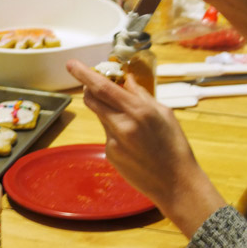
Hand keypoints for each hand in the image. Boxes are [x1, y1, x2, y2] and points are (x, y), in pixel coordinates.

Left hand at [66, 59, 224, 236]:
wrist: (175, 183)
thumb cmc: (174, 145)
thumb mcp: (164, 114)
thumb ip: (142, 96)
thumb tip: (126, 80)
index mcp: (138, 111)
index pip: (103, 87)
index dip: (84, 74)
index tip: (71, 64)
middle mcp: (122, 125)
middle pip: (92, 100)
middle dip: (89, 89)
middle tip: (92, 84)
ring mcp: (113, 141)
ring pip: (100, 116)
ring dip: (106, 110)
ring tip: (130, 120)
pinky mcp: (109, 154)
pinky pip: (107, 134)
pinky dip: (115, 131)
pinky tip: (133, 143)